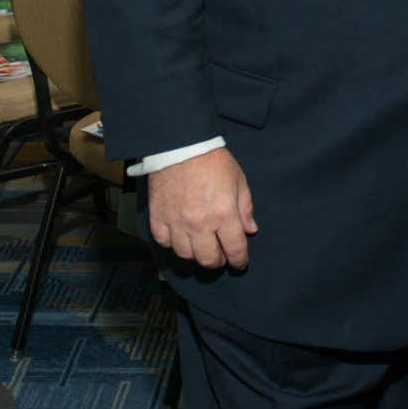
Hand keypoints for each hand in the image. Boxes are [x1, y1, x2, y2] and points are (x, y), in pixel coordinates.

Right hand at [146, 147, 257, 270]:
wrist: (181, 145)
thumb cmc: (213, 161)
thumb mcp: (239, 181)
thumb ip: (245, 209)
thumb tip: (250, 230)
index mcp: (224, 215)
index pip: (235, 250)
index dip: (239, 261)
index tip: (239, 263)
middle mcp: (200, 223)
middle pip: (209, 259)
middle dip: (218, 262)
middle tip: (220, 256)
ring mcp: (177, 222)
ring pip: (186, 254)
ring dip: (196, 254)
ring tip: (200, 246)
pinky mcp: (158, 216)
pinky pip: (164, 242)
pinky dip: (172, 244)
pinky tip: (179, 237)